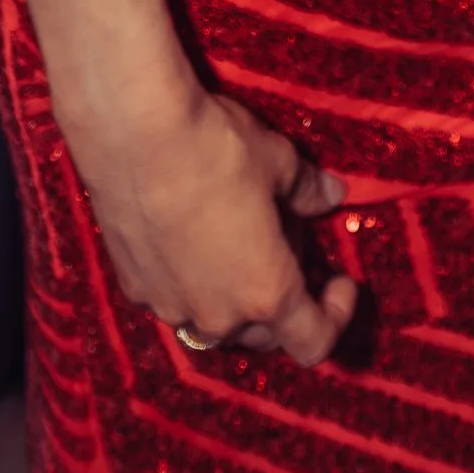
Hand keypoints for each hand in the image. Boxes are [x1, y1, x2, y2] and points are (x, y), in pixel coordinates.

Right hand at [75, 87, 356, 364]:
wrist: (134, 131)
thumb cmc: (217, 149)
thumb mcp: (278, 163)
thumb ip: (307, 190)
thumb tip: (329, 195)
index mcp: (266, 294)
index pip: (314, 341)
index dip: (336, 316)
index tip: (340, 281)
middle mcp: (218, 317)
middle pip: (265, 333)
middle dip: (283, 297)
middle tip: (286, 241)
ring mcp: (170, 306)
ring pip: (215, 320)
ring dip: (234, 295)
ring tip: (237, 238)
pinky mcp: (133, 286)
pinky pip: (175, 297)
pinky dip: (191, 279)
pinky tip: (190, 232)